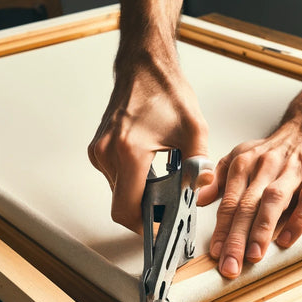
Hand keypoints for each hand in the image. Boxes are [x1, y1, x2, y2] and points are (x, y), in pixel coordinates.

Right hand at [88, 55, 212, 232]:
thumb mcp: (194, 128)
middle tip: (167, 215)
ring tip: (163, 191)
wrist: (144, 67)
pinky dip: (132, 185)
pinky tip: (151, 175)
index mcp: (129, 151)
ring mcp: (99, 152)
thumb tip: (201, 189)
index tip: (158, 233)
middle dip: (144, 215)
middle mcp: (107, 153)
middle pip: (121, 205)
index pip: (126, 209)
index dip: (142, 228)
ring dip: (139, 199)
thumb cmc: (165, 91)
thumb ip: (199, 164)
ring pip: (118, 194)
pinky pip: (115, 179)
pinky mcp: (99, 149)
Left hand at [198, 117, 301, 278]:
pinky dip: (297, 220)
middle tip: (230, 265)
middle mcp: (265, 167)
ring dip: (262, 230)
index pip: (229, 202)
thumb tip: (198, 199)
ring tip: (253, 255)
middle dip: (236, 238)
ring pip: (273, 201)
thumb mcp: (241, 156)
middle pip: (247, 206)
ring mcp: (292, 172)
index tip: (216, 252)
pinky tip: (286, 240)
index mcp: (244, 164)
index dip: (221, 229)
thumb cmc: (274, 151)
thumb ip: (219, 179)